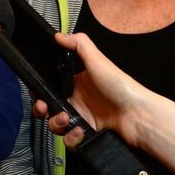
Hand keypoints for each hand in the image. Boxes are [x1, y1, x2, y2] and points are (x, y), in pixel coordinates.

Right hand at [38, 32, 151, 147]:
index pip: (50, 86)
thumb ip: (79, 44)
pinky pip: (69, 140)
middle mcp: (76, 101)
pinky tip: (79, 131)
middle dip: (40, 108)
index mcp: (76, 83)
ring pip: (55, 124)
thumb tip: (58, 35)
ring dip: (55, 123)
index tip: (36, 90)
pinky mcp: (86, 135)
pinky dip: (71, 137)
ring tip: (65, 119)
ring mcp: (80, 119)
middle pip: (48, 107)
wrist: (139, 115)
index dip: (39, 89)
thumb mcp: (98, 60)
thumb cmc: (121, 86)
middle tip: (43, 107)